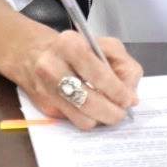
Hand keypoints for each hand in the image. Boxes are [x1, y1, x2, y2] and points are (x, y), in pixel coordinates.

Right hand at [20, 30, 142, 129]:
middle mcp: (52, 68)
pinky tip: (91, 108)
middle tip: (121, 113)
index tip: (128, 100)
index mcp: (70, 46)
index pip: (99, 75)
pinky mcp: (44, 107)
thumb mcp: (106, 46)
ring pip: (81, 119)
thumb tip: (131, 98)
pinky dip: (87, 118)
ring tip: (109, 111)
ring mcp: (46, 90)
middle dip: (111, 113)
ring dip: (100, 119)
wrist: (35, 54)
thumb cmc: (77, 48)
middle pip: (89, 102)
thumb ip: (125, 67)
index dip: (117, 91)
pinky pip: (73, 121)